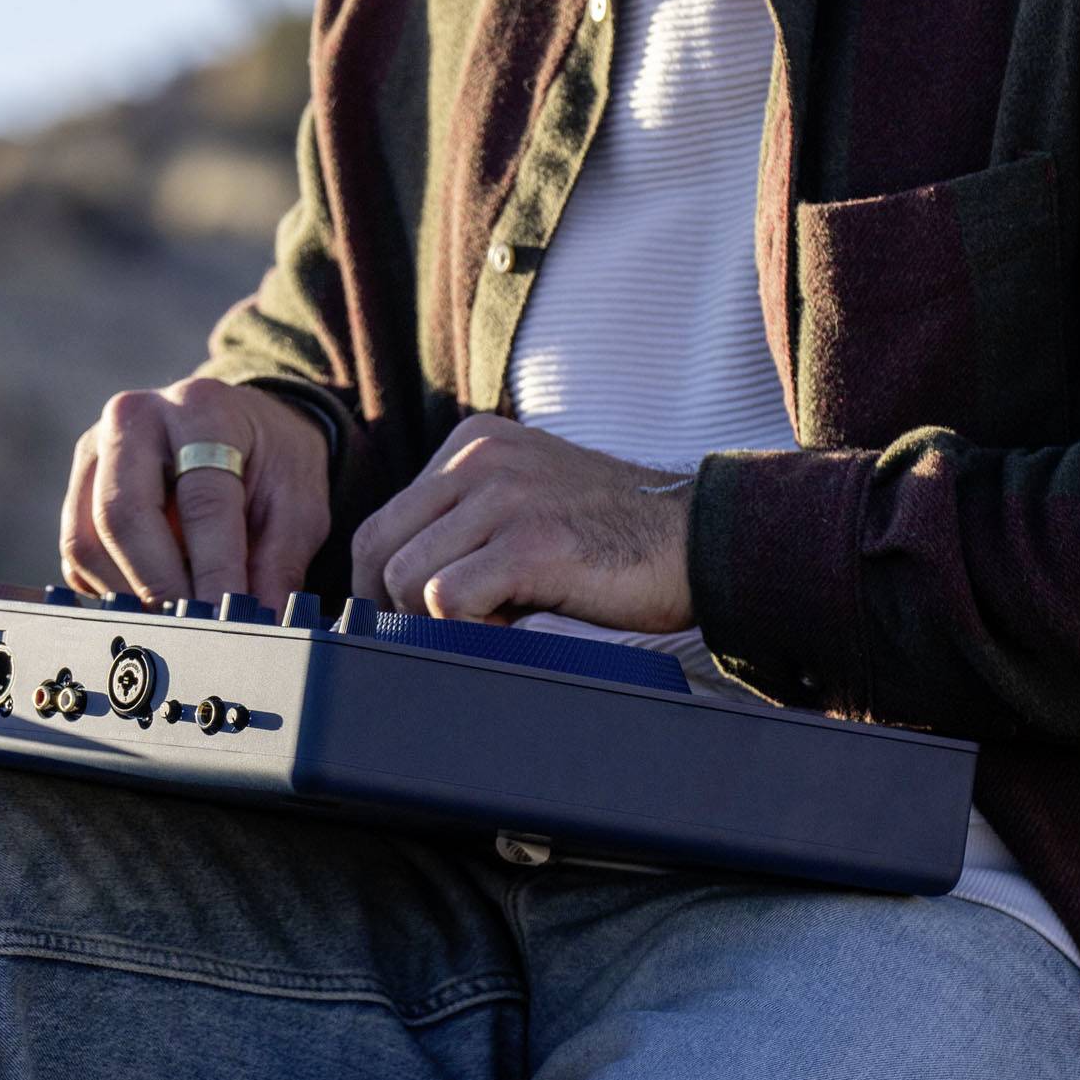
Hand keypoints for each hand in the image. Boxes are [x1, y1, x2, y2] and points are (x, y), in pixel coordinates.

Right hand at [60, 377, 331, 610]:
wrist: (240, 429)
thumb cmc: (270, 464)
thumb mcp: (297, 503)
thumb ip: (278, 563)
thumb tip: (260, 625)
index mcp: (202, 410)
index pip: (202, 501)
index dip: (215, 570)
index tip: (228, 621)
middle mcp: (135, 419)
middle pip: (123, 514)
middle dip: (158, 587)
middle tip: (193, 632)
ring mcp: (95, 452)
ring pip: (87, 541)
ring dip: (130, 595)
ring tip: (176, 623)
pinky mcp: (77, 489)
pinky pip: (78, 557)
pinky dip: (111, 591)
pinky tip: (152, 601)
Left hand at [351, 416, 695, 632]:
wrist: (700, 540)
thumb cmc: (613, 535)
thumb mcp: (527, 497)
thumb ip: (467, 518)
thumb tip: (399, 580)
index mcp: (473, 444)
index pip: (384, 521)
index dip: (384, 582)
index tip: (412, 616)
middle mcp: (481, 459)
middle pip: (379, 546)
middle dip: (392, 606)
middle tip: (434, 635)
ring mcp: (505, 497)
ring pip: (406, 576)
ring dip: (436, 620)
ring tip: (492, 621)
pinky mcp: (530, 542)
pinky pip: (447, 598)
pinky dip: (466, 630)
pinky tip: (509, 626)